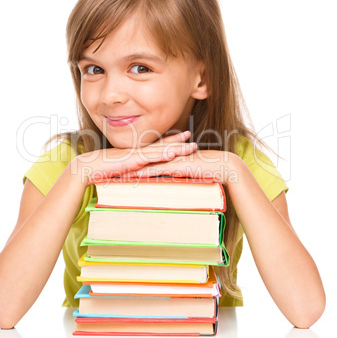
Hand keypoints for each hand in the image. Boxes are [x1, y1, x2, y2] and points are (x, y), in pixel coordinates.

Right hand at [73, 130, 197, 184]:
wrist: (89, 167)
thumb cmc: (102, 169)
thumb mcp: (120, 168)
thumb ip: (131, 168)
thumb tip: (137, 172)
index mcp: (136, 152)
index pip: (156, 145)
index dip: (170, 141)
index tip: (183, 136)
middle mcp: (138, 151)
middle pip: (161, 144)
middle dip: (178, 140)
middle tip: (191, 136)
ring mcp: (137, 154)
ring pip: (161, 150)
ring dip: (177, 147)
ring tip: (191, 146)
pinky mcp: (134, 160)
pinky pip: (152, 157)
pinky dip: (163, 155)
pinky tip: (173, 154)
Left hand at [124, 149, 238, 184]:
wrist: (223, 166)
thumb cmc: (208, 170)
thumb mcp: (189, 172)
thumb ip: (179, 174)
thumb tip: (171, 180)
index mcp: (170, 157)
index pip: (149, 160)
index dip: (135, 163)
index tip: (122, 167)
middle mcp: (169, 156)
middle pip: (144, 160)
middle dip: (129, 164)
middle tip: (113, 168)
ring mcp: (172, 160)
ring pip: (148, 164)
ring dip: (133, 168)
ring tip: (117, 172)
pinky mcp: (177, 166)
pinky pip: (158, 169)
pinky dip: (146, 173)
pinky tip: (135, 176)